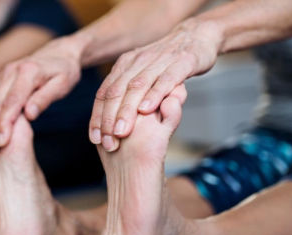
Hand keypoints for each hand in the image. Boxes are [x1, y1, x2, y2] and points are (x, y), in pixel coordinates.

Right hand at [0, 37, 86, 155]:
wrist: (58, 53)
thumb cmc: (64, 72)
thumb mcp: (62, 85)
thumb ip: (45, 99)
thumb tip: (29, 114)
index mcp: (27, 72)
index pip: (11, 102)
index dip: (4, 124)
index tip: (2, 143)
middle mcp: (10, 71)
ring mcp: (2, 74)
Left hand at [90, 19, 222, 151]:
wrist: (197, 36)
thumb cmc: (168, 61)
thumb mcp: (141, 72)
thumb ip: (126, 89)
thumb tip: (109, 116)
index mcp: (125, 64)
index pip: (104, 92)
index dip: (98, 116)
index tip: (94, 138)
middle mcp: (138, 61)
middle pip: (117, 91)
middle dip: (109, 118)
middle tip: (107, 141)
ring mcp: (159, 60)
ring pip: (137, 87)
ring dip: (127, 110)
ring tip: (121, 131)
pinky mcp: (181, 62)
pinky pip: (165, 80)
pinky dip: (154, 95)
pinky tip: (146, 110)